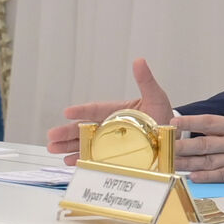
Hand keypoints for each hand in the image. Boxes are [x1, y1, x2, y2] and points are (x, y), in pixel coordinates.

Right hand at [45, 58, 173, 163]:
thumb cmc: (163, 115)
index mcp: (117, 111)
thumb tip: (139, 61)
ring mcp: (110, 142)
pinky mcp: (113, 156)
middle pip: (84, 129)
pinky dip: (82, 160)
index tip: (67, 112)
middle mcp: (110, 127)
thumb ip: (146, 81)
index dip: (82, 111)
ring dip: (69, 146)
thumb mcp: (156, 97)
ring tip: (52, 149)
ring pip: (85, 143)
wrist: (173, 139)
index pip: (96, 110)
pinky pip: (95, 158)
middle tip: (51, 136)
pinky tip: (69, 162)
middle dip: (67, 132)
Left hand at [171, 76, 223, 181]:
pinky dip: (207, 177)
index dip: (190, 122)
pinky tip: (193, 177)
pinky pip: (222, 176)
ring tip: (171, 163)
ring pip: (209, 162)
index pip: (210, 122)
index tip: (173, 122)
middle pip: (204, 144)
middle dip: (182, 146)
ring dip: (189, 163)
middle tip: (164, 146)